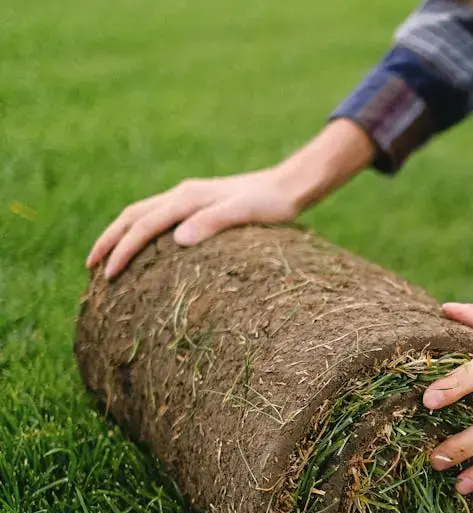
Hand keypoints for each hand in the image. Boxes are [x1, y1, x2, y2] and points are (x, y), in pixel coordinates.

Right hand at [86, 119, 375, 278]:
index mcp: (188, 198)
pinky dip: (141, 231)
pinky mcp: (199, 203)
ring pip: (142, 214)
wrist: (290, 186)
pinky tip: (144, 249)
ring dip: (120, 235)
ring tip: (107, 260)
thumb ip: (213, 223)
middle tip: (91, 269)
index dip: (122, 250)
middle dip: (109, 241)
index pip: (143, 225)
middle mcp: (182, 194)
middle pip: (132, 216)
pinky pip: (158, 216)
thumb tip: (178, 239)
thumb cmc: (272, 205)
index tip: (108, 275)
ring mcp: (189, 197)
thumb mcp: (245, 214)